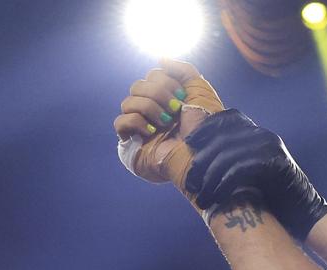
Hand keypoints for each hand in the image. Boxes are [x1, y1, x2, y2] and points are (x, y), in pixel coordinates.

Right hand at [113, 59, 222, 184]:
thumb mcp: (200, 90)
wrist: (204, 153)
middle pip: (138, 86)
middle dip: (158, 94)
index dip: (166, 82)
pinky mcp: (133, 142)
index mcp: (169, 98)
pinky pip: (120, 122)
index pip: (153, 75)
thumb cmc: (206, 125)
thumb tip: (161, 58)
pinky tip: (152, 132)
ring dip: (150, 109)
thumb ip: (183, 70)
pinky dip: (136, 122)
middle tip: (175, 110)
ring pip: (128, 102)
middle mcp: (154, 110)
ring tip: (167, 123)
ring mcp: (143, 126)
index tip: (183, 96)